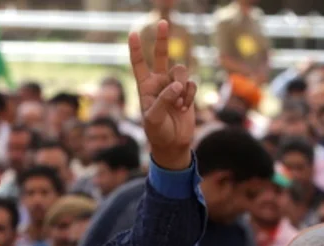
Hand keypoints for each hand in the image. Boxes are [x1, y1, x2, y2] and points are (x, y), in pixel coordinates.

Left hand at [131, 22, 196, 170]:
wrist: (173, 144)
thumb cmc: (157, 132)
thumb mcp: (153, 118)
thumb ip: (163, 99)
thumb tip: (177, 85)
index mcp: (144, 86)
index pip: (138, 64)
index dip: (135, 49)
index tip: (132, 33)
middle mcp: (159, 82)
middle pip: (160, 55)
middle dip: (161, 39)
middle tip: (163, 22)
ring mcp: (173, 86)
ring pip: (180, 71)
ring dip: (181, 86)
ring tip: (178, 104)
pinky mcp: (186, 92)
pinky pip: (190, 84)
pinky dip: (189, 96)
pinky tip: (184, 108)